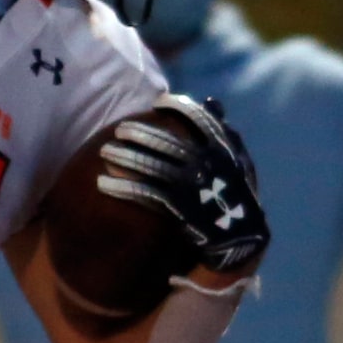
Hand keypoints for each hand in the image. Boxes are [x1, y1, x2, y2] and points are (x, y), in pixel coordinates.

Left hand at [96, 96, 268, 275]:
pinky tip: (103, 184)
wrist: (239, 240)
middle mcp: (209, 164)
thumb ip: (222, 134)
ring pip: (152, 165)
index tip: (159, 102)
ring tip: (104, 152)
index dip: (179, 108)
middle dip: (140, 133)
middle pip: (167, 142)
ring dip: (125, 156)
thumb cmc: (234, 196)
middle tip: (119, 130)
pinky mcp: (180, 207)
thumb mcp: (236, 163)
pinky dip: (123, 186)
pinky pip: (146, 192)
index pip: (201, 120)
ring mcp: (194, 185)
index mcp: (225, 150)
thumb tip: (212, 102)